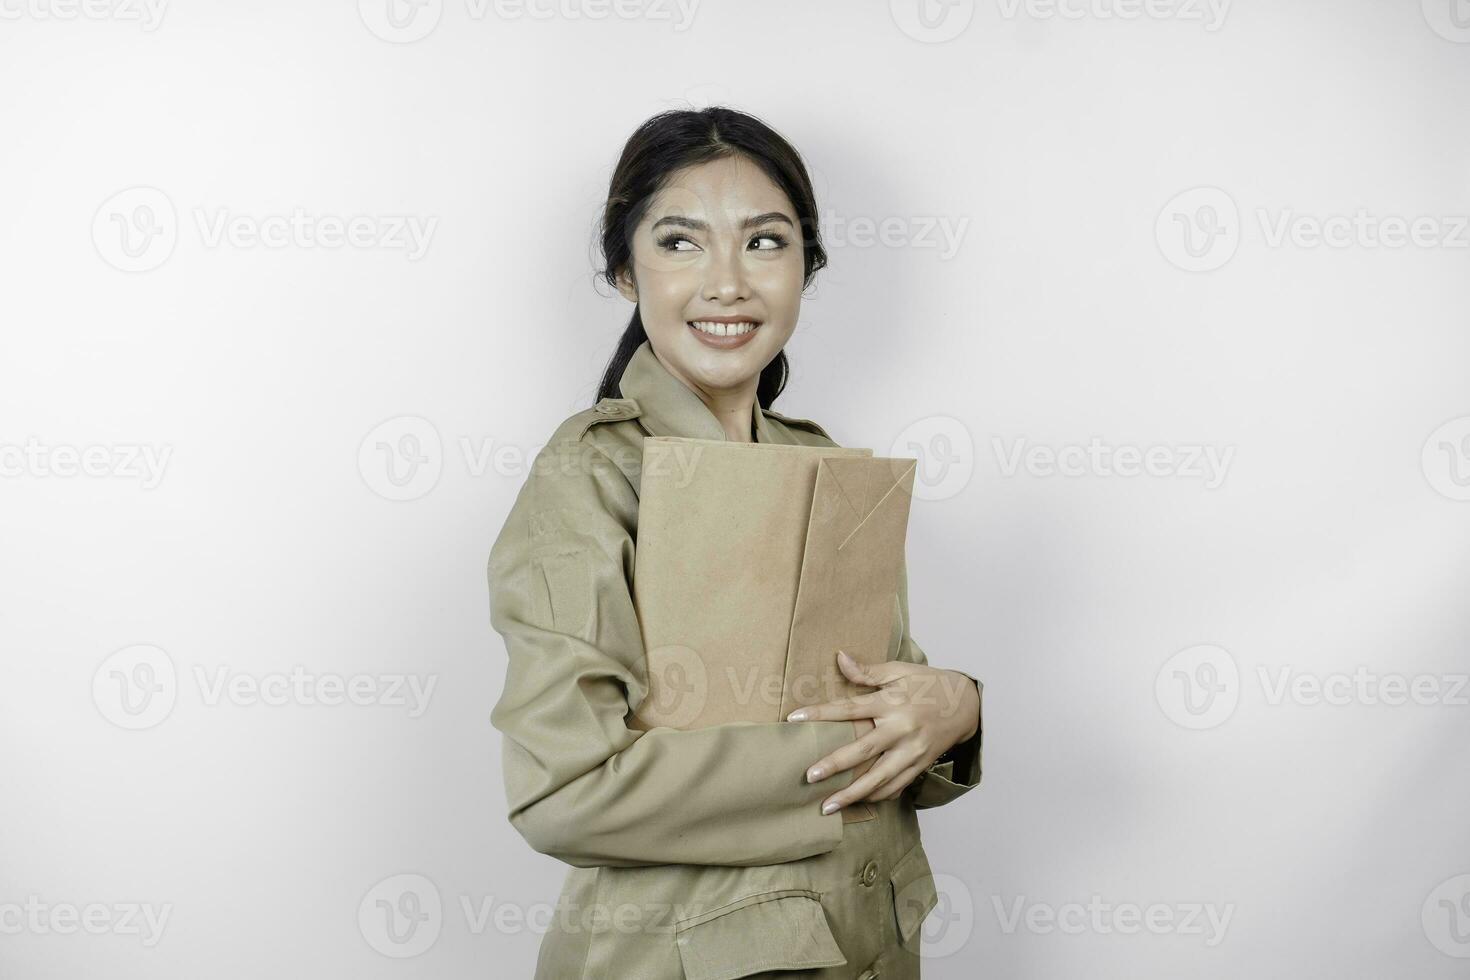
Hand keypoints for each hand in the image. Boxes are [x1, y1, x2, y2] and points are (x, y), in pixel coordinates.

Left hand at [788, 650, 980, 813]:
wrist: (967, 705)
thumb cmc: (929, 684)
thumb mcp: (900, 671)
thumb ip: (868, 671)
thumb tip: (839, 657)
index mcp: (892, 702)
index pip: (849, 708)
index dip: (820, 714)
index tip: (794, 720)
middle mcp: (901, 729)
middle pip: (863, 751)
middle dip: (834, 765)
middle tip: (810, 777)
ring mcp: (912, 751)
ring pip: (879, 778)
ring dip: (852, 794)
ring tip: (827, 806)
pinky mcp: (920, 766)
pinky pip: (896, 787)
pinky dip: (876, 797)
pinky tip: (856, 804)